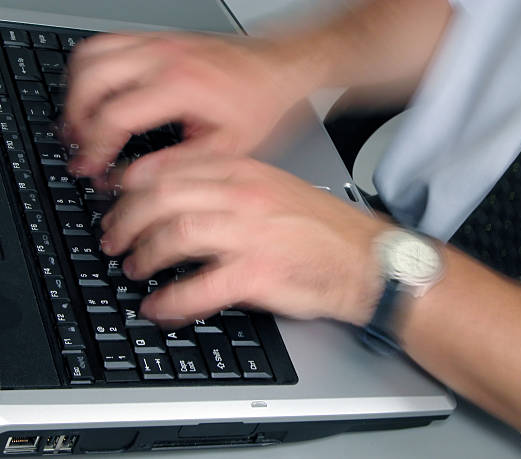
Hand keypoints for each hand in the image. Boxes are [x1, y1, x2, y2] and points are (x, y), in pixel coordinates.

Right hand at [63, 31, 312, 179]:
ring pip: (90, 57)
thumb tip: (136, 180)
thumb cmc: (259, 104)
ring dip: (77, 92)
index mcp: (179, 86)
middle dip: (75, 120)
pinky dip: (91, 69)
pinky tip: (97, 93)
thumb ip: (175, 165)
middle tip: (79, 147)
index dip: (94, 147)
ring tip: (81, 123)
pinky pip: (106, 43)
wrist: (278, 68)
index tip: (89, 167)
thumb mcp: (225, 148)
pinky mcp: (158, 38)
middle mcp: (163, 58)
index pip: (114, 117)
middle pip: (90, 82)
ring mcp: (157, 43)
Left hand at [100, 150, 389, 327]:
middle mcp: (246, 197)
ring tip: (134, 268)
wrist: (367, 259)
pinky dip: (172, 299)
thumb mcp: (275, 191)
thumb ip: (230, 189)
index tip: (118, 199)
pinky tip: (159, 307)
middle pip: (165, 198)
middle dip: (127, 220)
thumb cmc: (324, 230)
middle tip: (114, 238)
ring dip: (145, 254)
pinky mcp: (261, 273)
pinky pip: (201, 286)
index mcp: (248, 174)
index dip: (135, 185)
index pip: (175, 168)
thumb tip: (182, 199)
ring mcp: (252, 234)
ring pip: (176, 235)